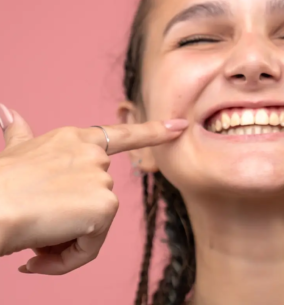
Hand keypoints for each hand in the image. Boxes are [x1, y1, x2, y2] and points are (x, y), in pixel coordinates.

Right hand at [0, 107, 187, 273]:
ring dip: (64, 242)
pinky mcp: (104, 206)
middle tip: (37, 227)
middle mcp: (94, 155)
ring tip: (33, 239)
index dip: (153, 132)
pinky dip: (67, 259)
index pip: (123, 135)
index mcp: (76, 140)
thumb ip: (20, 134)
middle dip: (71, 220)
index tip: (180, 126)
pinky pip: (91, 246)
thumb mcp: (13, 152)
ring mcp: (101, 179)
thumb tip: (6, 111)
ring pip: (94, 226)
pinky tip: (39, 255)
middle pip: (98, 200)